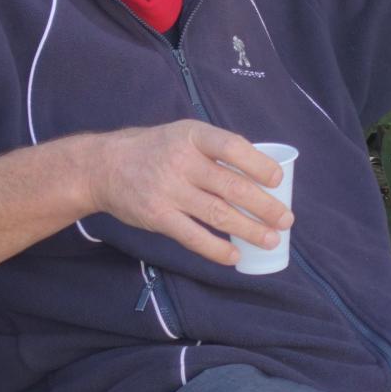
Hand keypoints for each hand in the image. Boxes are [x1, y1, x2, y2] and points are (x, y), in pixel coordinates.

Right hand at [82, 121, 293, 266]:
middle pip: (232, 186)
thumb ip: (217, 150)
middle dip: (264, 206)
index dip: (259, 164)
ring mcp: (168, 190)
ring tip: (271, 239)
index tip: (278, 180)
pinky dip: (216, 249)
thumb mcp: (185, 135)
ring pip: (217, 214)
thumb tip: (262, 171)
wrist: (104, 166)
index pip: (233, 147)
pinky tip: (235, 256)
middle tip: (286, 219)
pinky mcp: (157, 216)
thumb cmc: (157, 149)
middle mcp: (182, 161)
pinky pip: (192, 236)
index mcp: (194, 136)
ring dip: (249, 229)